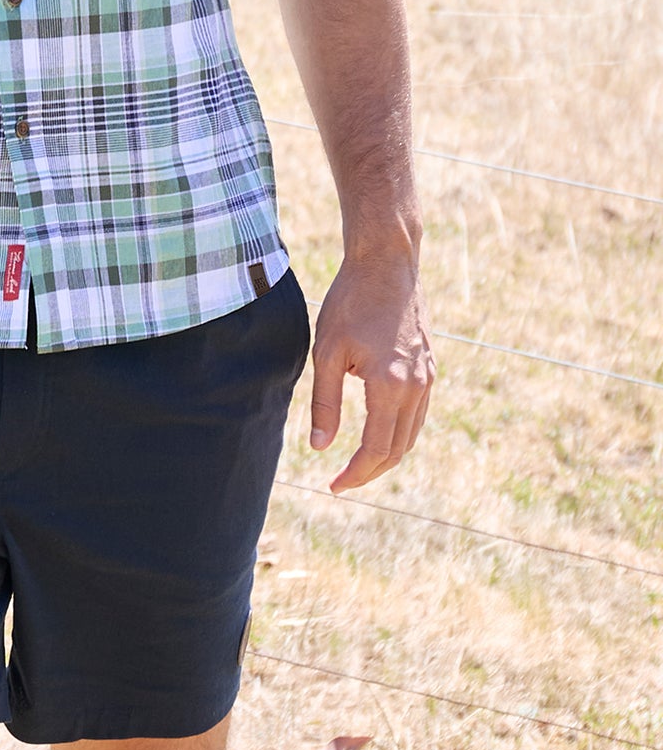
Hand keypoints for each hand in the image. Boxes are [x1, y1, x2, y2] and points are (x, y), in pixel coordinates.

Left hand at [309, 257, 433, 491]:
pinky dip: (400, 433)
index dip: (355, 473)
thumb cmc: (350, 302)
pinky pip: (418, 414)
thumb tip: (320, 447)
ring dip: (387, 456)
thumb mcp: (327, 352)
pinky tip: (379, 434)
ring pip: (412, 434)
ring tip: (358, 465)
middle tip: (342, 482)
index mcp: (390, 385)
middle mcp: (417, 386)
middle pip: (398, 449)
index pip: (377, 449)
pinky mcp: (429, 367)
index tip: (334, 486)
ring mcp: (428, 377)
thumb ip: (325, 402)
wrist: (387, 263)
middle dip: (371, 471)